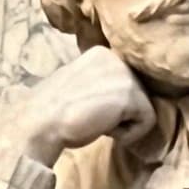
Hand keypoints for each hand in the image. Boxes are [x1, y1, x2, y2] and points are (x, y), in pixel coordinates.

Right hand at [20, 47, 156, 166]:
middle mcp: (116, 57)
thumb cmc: (54, 111)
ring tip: (96, 122)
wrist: (42, 122)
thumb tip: (115, 98)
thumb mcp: (79, 85)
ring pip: (142, 108)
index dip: (109, 104)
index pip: (123, 83)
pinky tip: (105, 131)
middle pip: (136, 94)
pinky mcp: (131, 95)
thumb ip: (99, 83)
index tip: (87, 109)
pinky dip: (129, 135)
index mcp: (101, 53)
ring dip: (122, 123)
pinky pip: (147, 122)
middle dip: (118, 113)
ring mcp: (125, 74)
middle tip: (92, 118)